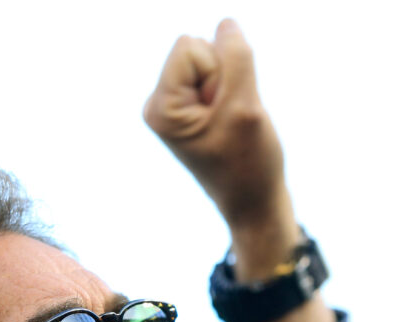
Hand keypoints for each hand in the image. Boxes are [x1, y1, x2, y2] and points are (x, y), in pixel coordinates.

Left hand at [144, 19, 296, 279]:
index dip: (220, 73)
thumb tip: (226, 22)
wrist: (256, 203)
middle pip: (199, 49)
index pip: (190, 47)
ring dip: (234, 88)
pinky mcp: (194, 109)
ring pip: (214, 61)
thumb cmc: (250, 164)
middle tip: (233, 123)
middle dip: (226, 79)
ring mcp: (176, 107)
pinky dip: (236, 95)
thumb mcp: (246, 107)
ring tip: (235, 126)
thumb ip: (236, 58)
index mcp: (161, 107)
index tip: (226, 114)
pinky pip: (221, 75)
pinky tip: (235, 125)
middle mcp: (160, 104)